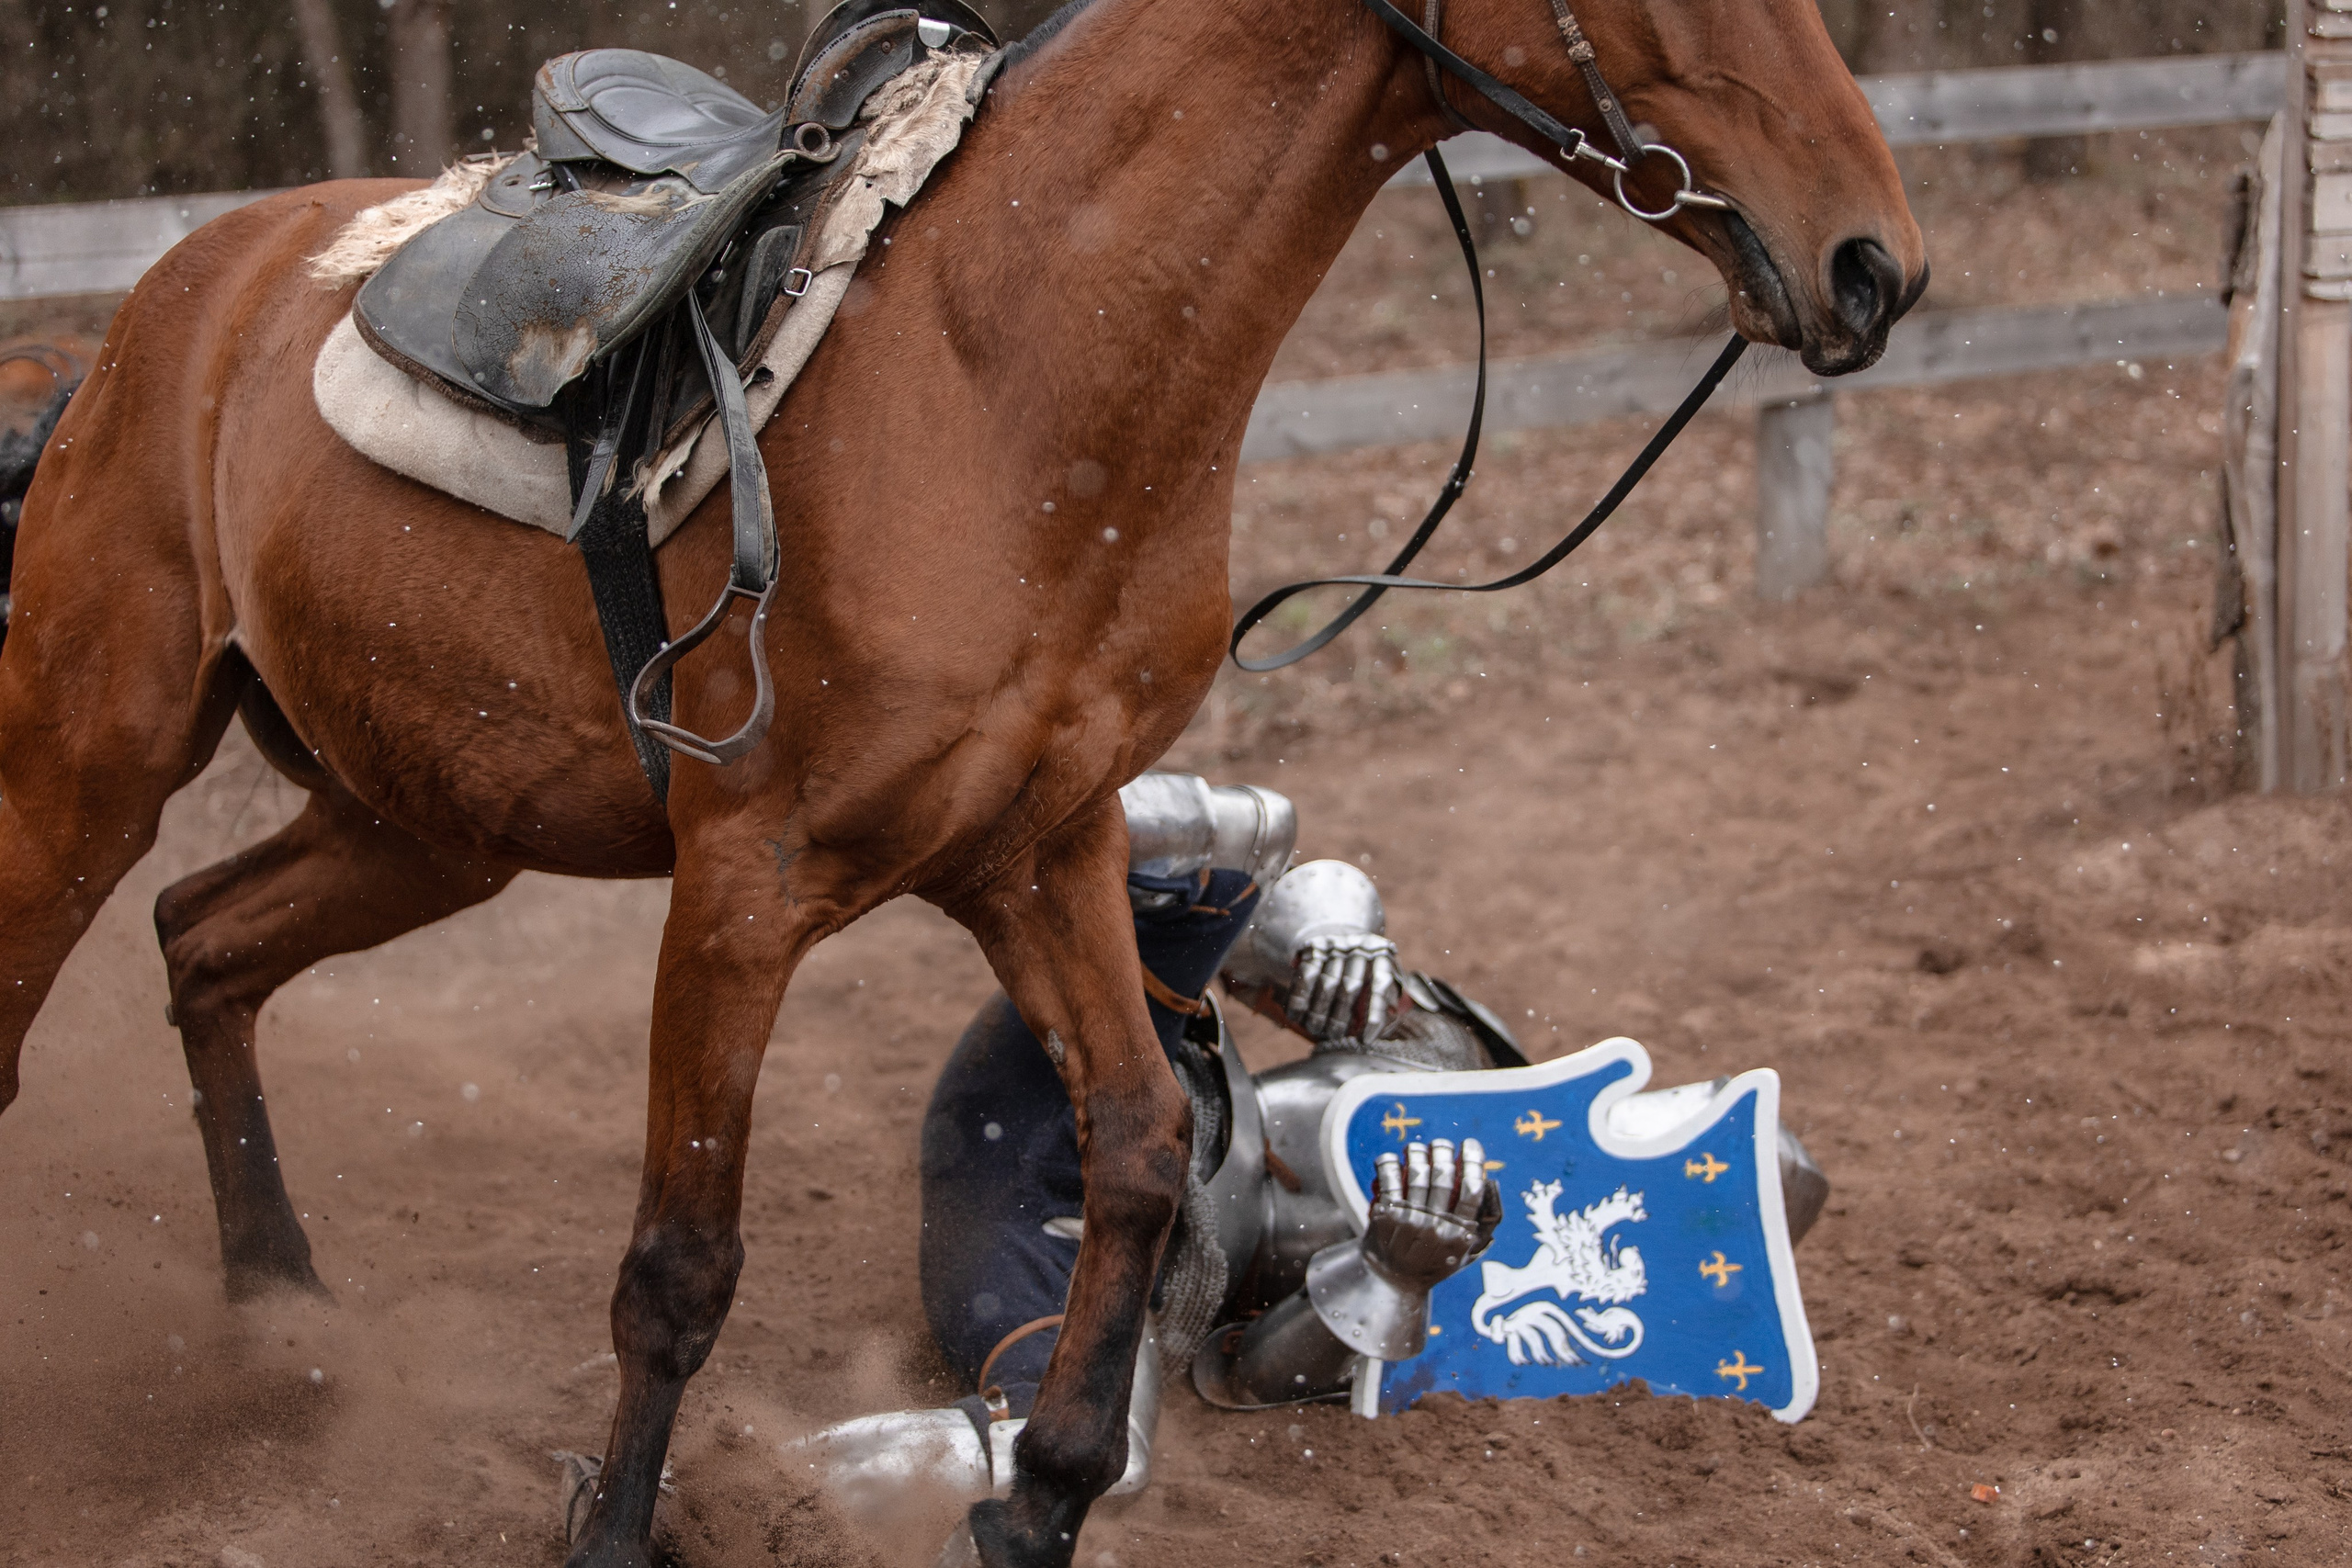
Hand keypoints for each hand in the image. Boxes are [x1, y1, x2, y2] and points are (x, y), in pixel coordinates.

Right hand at [1287, 932, 1400, 1041]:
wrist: (1338, 934)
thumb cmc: (1364, 971)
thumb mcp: (1383, 979)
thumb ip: (1389, 1001)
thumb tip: (1387, 1024)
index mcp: (1383, 956)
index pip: (1380, 988)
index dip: (1373, 1016)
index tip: (1365, 1039)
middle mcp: (1361, 948)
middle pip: (1350, 986)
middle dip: (1340, 1017)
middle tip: (1335, 1036)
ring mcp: (1336, 946)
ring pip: (1326, 983)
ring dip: (1318, 1011)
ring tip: (1316, 1029)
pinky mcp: (1314, 947)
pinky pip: (1305, 976)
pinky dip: (1299, 998)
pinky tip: (1296, 1016)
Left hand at [1362, 1137, 1500, 1288]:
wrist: (1392, 1283)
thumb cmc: (1433, 1265)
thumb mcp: (1464, 1255)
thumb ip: (1481, 1227)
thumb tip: (1491, 1186)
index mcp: (1459, 1234)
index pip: (1471, 1191)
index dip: (1473, 1162)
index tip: (1471, 1145)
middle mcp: (1435, 1226)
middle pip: (1443, 1176)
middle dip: (1443, 1151)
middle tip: (1442, 1144)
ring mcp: (1410, 1220)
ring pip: (1416, 1173)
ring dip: (1417, 1152)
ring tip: (1417, 1147)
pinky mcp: (1386, 1216)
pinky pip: (1389, 1181)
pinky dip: (1388, 1164)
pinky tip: (1391, 1157)